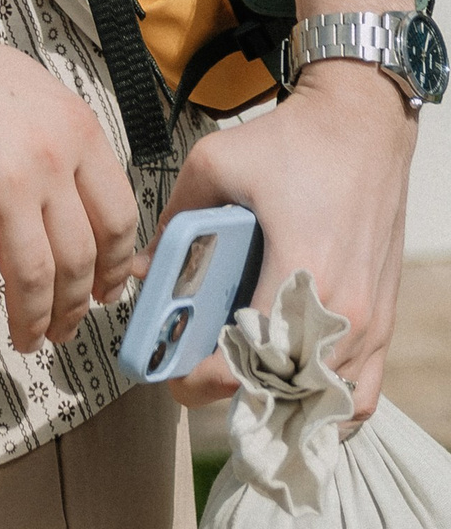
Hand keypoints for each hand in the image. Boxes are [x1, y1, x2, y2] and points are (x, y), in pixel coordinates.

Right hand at [0, 14, 139, 354]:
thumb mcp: (31, 91)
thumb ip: (61, 142)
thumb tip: (75, 198)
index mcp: (76, 131)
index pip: (117, 217)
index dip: (116, 266)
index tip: (107, 291)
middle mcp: (49, 161)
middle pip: (80, 257)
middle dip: (75, 306)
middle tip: (66, 330)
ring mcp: (4, 185)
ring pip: (36, 278)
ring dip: (34, 320)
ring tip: (27, 340)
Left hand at [141, 62, 413, 419]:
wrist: (362, 124)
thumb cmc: (299, 142)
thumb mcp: (216, 163)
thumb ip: (176, 217)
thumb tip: (146, 263)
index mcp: (301, 273)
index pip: (249, 363)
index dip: (202, 380)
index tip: (173, 375)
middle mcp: (343, 310)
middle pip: (283, 393)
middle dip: (232, 392)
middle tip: (196, 374)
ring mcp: (369, 322)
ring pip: (322, 403)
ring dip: (279, 402)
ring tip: (241, 379)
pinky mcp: (383, 320)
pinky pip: (358, 393)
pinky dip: (325, 404)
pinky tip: (293, 386)